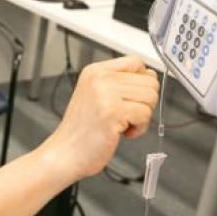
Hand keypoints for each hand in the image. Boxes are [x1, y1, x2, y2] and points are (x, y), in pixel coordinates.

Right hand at [40, 56, 158, 180]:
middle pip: (148, 81)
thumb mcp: (97, 96)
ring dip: (143, 116)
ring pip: (150, 97)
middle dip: (144, 102)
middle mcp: (99, 78)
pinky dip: (139, 128)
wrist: (65, 153)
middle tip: (127, 116)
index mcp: (94, 71)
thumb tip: (150, 76)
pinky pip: (145, 114)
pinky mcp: (113, 112)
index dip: (143, 81)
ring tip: (124, 124)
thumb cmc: (81, 130)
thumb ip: (121, 83)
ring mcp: (106, 94)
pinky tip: (122, 133)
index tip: (134, 97)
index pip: (135, 62)